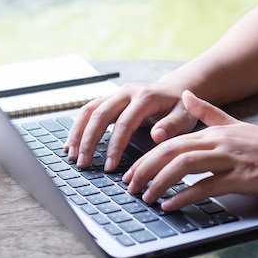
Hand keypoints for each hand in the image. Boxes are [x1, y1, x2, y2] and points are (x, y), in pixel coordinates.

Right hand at [64, 82, 197, 170]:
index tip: (109, 166)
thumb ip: (173, 126)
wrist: (175, 90)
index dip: (115, 145)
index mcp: (145, 97)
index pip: (124, 122)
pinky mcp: (109, 100)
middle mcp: (126, 92)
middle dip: (89, 140)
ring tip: (72, 156)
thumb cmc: (181, 108)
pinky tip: (71, 144)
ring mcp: (115, 95)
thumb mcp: (185, 116)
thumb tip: (157, 136)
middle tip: (83, 163)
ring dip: (78, 133)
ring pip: (89, 111)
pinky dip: (78, 127)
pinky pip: (89, 111)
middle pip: (100, 114)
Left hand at [123, 90, 257, 210]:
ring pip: (184, 166)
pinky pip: (206, 186)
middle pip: (170, 152)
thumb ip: (208, 113)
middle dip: (145, 169)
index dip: (146, 157)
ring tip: (145, 197)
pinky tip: (171, 205)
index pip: (170, 142)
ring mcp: (230, 159)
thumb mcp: (236, 125)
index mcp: (214, 132)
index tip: (131, 172)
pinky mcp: (242, 178)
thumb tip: (188, 95)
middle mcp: (218, 142)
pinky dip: (185, 196)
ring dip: (159, 182)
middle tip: (129, 186)